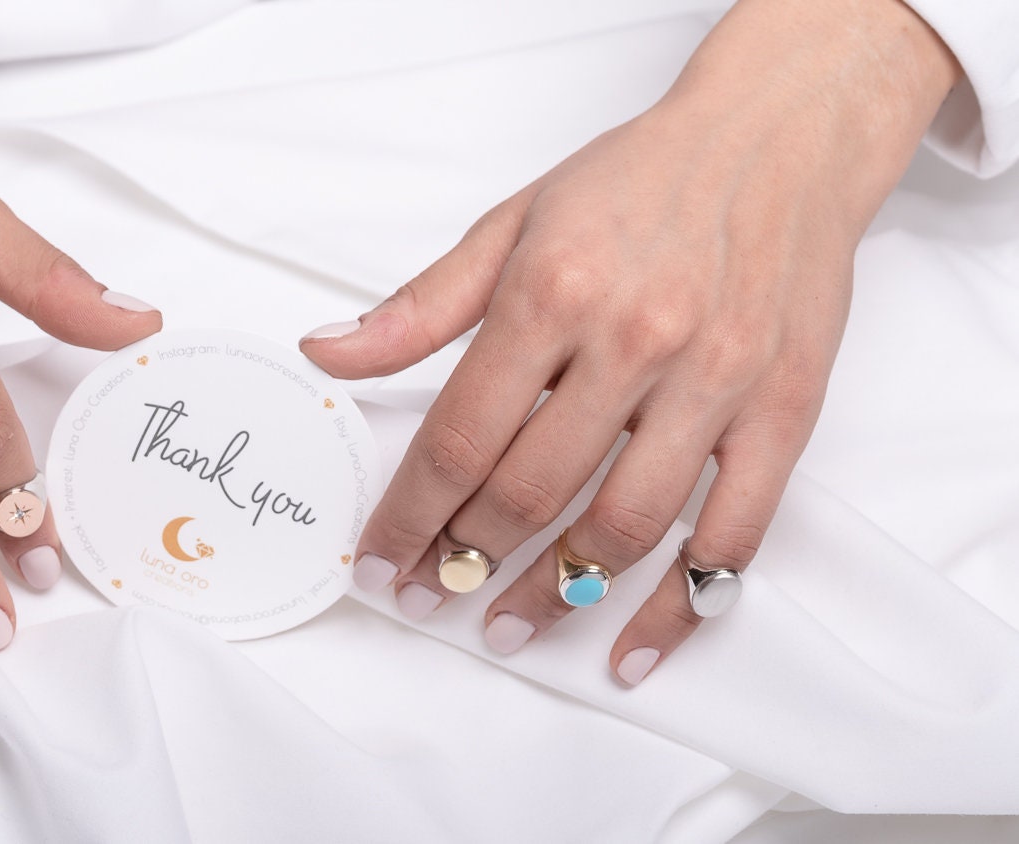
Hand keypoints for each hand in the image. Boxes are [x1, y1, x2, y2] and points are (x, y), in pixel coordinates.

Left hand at [302, 0, 956, 683]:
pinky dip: (679, 607)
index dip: (409, 515)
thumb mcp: (509, 225)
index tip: (380, 563)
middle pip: (530, 490)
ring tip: (508, 625)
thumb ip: (417, 307)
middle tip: (432, 595)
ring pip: (623, 526)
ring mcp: (716, 383)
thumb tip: (326, 354)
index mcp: (552, 293)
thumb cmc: (637, 182)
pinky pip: (732, 537)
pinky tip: (632, 649)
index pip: (459, 437)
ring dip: (555, 594)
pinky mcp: (784, 413)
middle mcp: (635, 341)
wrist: (778, 138)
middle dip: (465, 559)